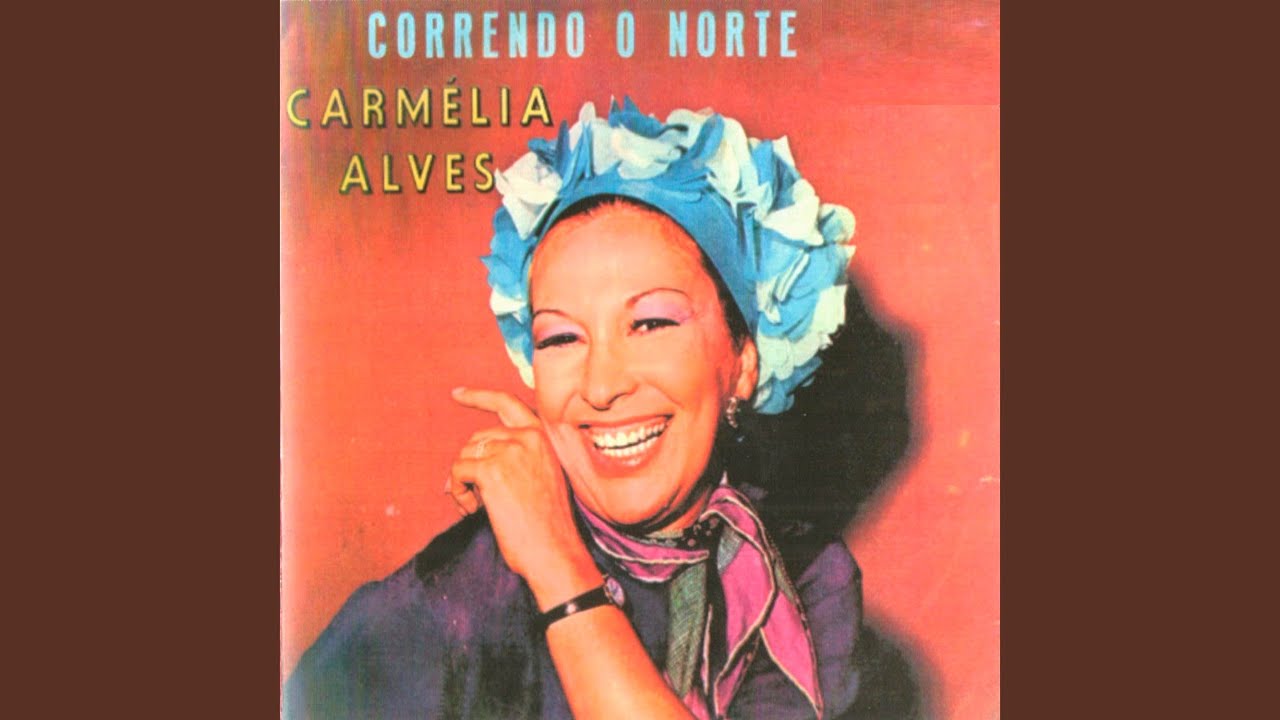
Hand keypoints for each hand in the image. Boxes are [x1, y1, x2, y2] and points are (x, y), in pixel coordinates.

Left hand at [447, 387, 600, 608]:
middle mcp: (528, 437)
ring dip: (463, 483)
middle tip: (471, 496)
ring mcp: (510, 450)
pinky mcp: (492, 469)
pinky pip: (457, 472)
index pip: (507, 403)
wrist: (555, 551)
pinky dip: (458, 492)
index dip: (479, 396)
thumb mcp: (542, 477)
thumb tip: (468, 460)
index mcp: (543, 437)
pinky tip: (474, 510)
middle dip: (469, 466)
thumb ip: (516, 457)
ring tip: (476, 507)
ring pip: (464, 455)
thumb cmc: (549, 524)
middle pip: (477, 439)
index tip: (457, 393)